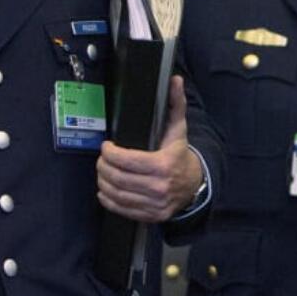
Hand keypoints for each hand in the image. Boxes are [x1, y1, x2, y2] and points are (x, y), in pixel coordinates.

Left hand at [96, 75, 203, 223]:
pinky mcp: (151, 216)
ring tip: (102, 172)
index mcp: (163, 164)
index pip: (127, 160)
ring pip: (117, 194)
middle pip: (118, 178)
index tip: (106, 146)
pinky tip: (105, 190)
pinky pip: (122, 209)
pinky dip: (108, 200)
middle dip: (103, 166)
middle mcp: (159, 187)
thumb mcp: (178, 129)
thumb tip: (174, 80)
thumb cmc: (180, 154)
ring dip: (103, 182)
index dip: (110, 153)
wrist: (195, 184)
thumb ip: (175, 103)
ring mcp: (154, 204)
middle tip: (101, 159)